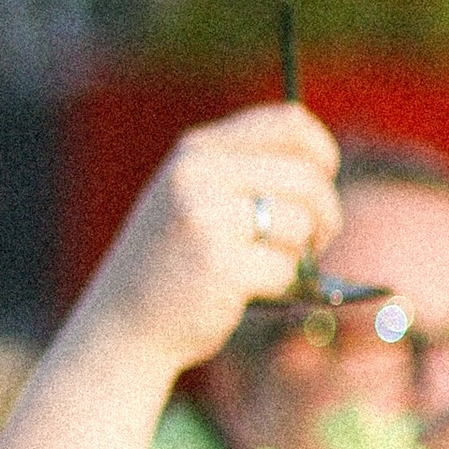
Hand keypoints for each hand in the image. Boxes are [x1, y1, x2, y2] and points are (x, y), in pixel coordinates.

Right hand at [83, 102, 343, 377]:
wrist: (122, 325)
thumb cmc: (171, 264)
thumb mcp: (192, 197)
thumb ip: (242, 171)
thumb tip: (321, 161)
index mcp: (195, 151)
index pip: (288, 122)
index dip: (322, 151)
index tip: (323, 181)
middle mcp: (198, 175)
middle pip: (307, 176)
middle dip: (326, 214)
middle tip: (318, 241)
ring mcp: (206, 218)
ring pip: (301, 223)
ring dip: (300, 255)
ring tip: (269, 269)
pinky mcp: (220, 265)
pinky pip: (287, 267)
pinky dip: (282, 286)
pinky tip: (250, 292)